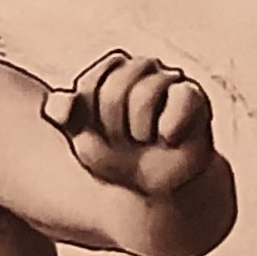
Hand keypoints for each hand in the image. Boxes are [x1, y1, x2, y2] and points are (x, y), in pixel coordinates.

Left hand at [44, 53, 218, 198]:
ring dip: (140, 128)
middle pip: (116, 87)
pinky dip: (170, 126)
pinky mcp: (194, 96)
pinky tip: (168, 139)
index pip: (90, 84)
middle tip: (124, 141)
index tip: (101, 135)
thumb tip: (61, 101)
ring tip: (144, 140)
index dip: (91, 118)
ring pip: (147, 92)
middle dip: (114, 125)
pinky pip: (181, 99)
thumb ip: (65, 117)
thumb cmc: (117, 157)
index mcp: (109, 72)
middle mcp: (140, 69)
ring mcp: (169, 80)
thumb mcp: (83, 140)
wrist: (156, 186)